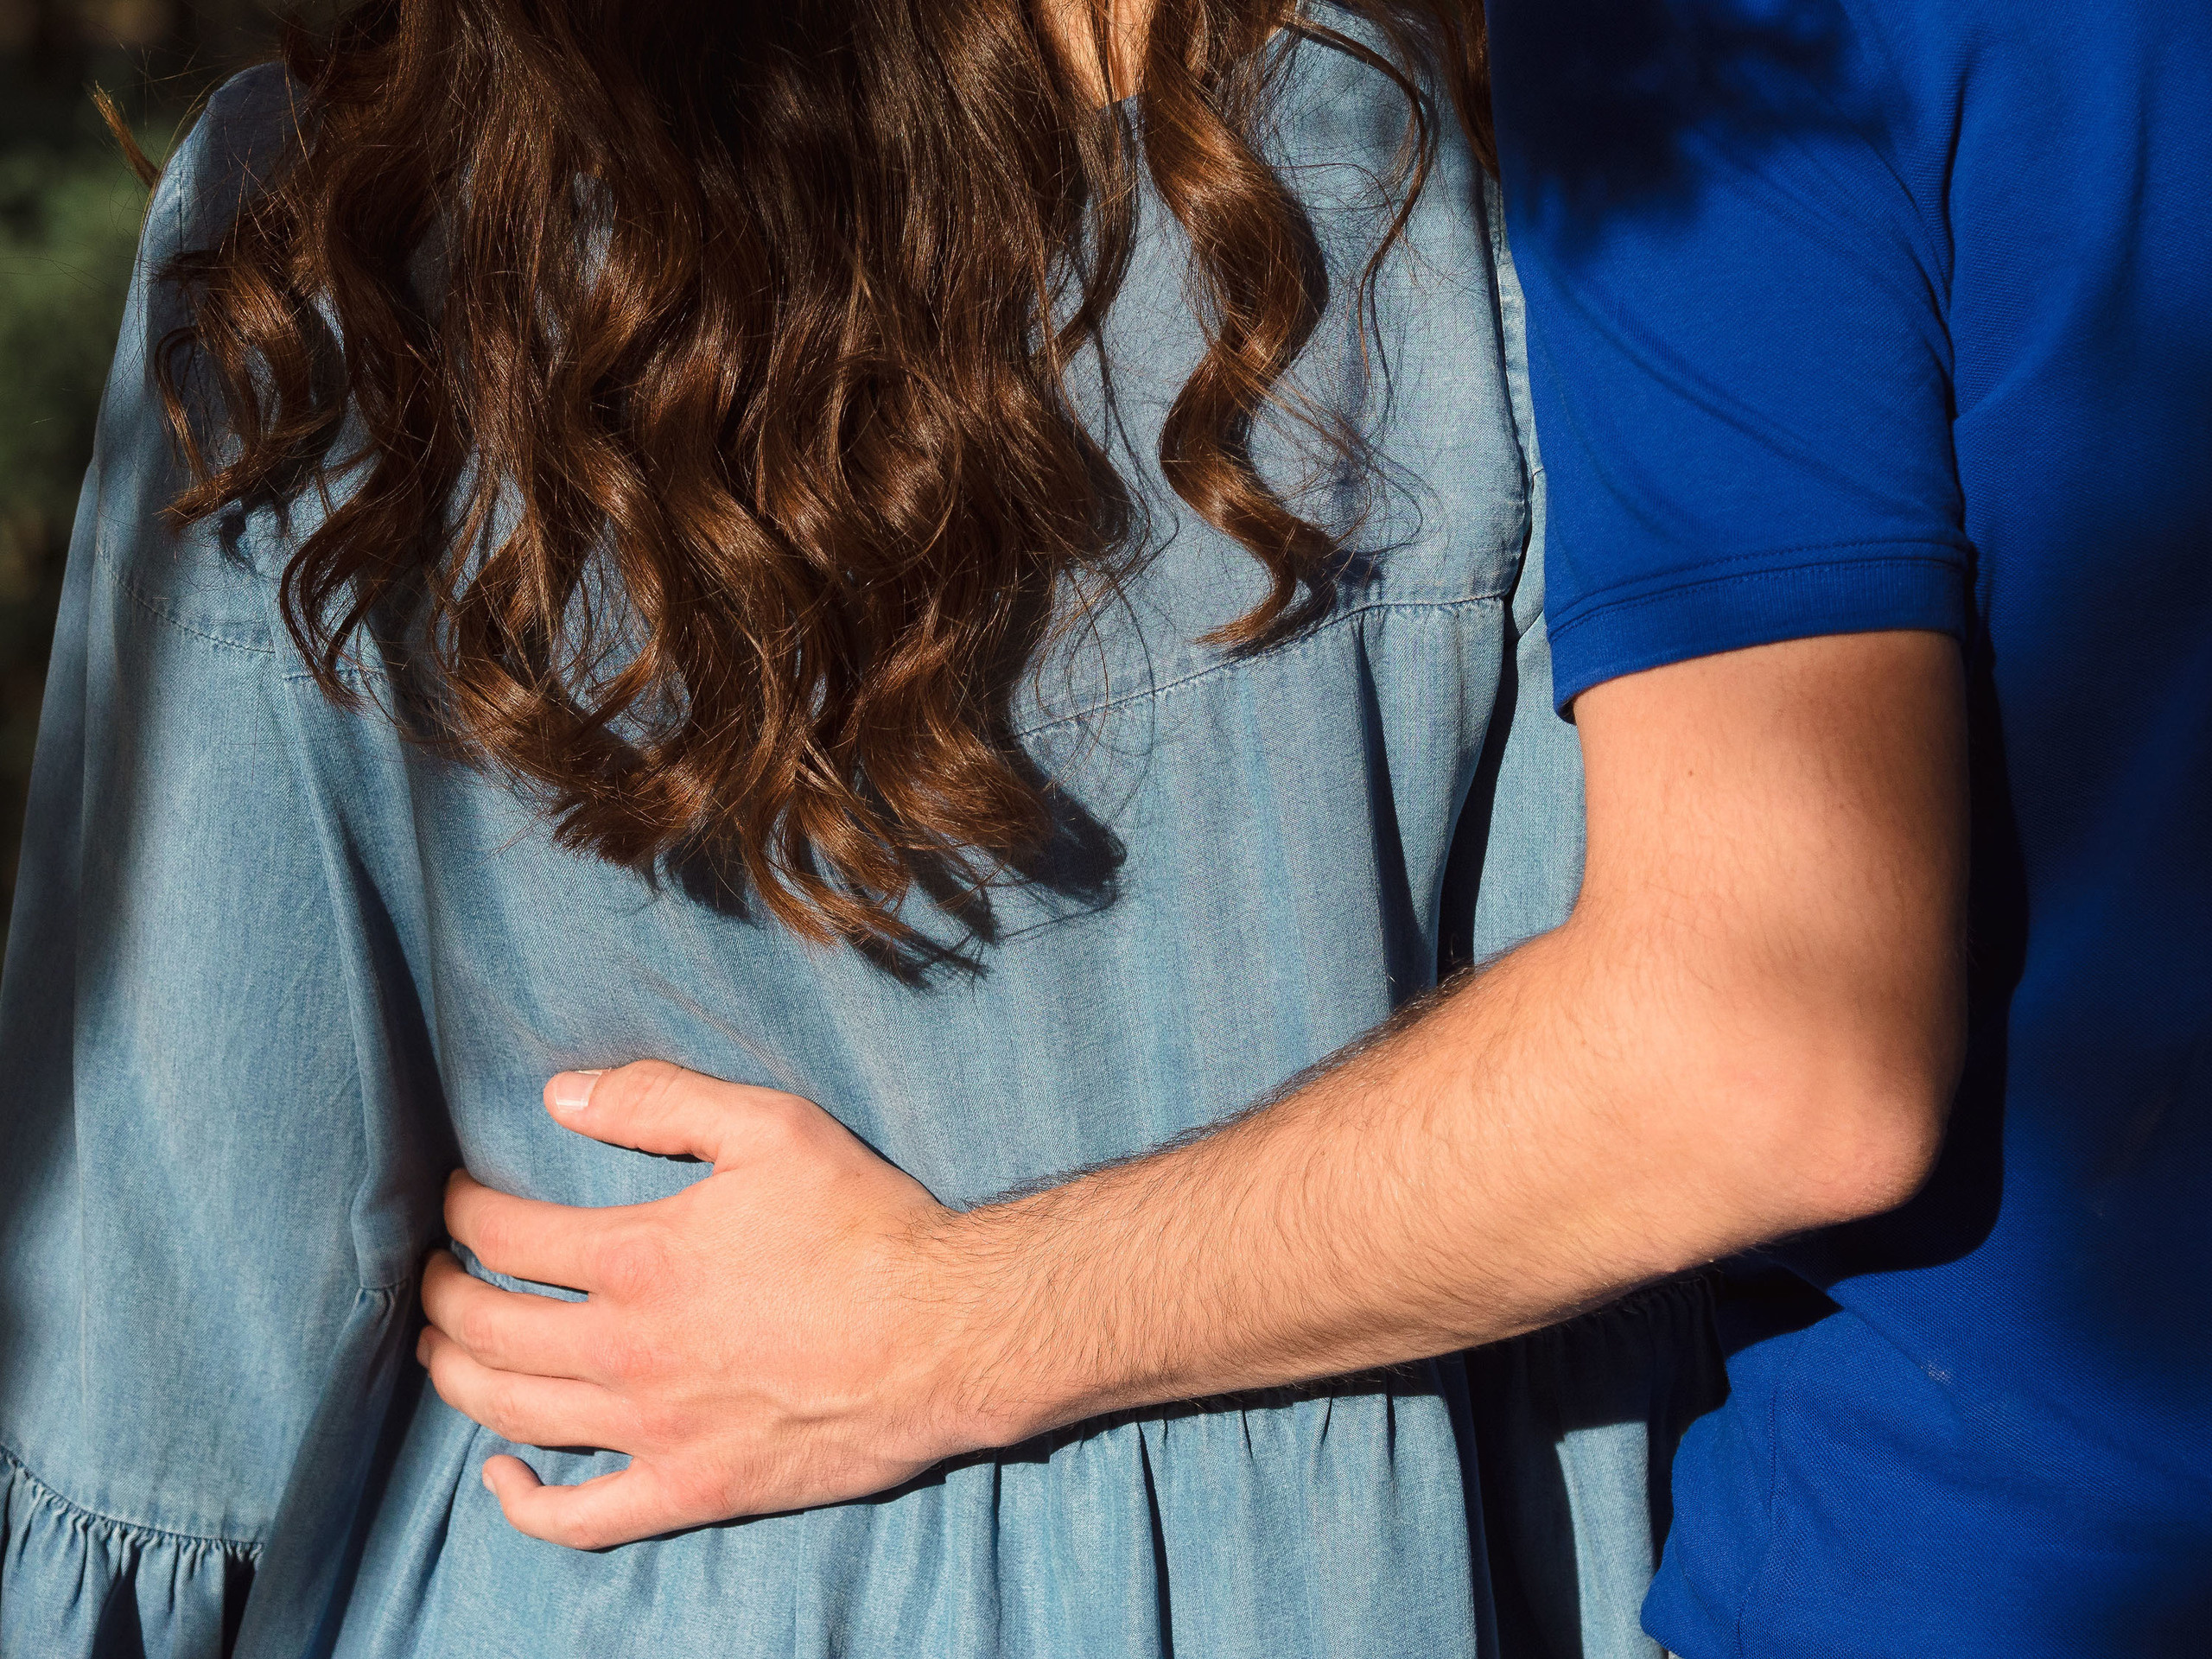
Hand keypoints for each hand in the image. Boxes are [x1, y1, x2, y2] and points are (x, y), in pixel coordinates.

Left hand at [417, 1061, 990, 1547]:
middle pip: (482, 1327)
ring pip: (509, 1412)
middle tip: (437, 1272)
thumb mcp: (773, 1128)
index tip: (458, 1199)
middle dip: (439, 1292)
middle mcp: (626, 1349)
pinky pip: (577, 1518)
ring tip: (446, 1346)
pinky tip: (501, 1476)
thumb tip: (558, 1095)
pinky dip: (520, 1503)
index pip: (502, 1234)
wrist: (946, 1335)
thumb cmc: (867, 1225)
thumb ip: (659, 1100)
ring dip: (455, 1376)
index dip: (461, 1210)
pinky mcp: (690, 1489)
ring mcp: (653, 1429)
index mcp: (638, 1257)